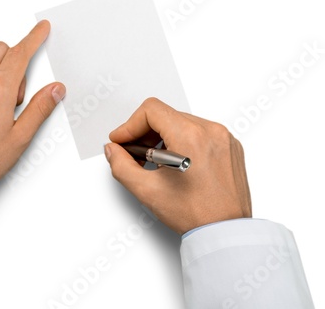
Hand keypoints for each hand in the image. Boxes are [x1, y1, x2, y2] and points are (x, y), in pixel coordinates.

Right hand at [104, 98, 251, 234]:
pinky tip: (175, 164)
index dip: (130, 125)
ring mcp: (223, 137)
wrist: (225, 231)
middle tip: (134, 155)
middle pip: (165, 115)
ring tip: (156, 163)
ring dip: (162, 138)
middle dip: (144, 133)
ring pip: (181, 122)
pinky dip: (182, 142)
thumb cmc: (195, 214)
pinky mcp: (229, 146)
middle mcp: (211, 131)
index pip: (151, 110)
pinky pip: (199, 132)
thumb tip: (113, 150)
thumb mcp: (147, 190)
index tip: (122, 141)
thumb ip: (122, 166)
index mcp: (191, 137)